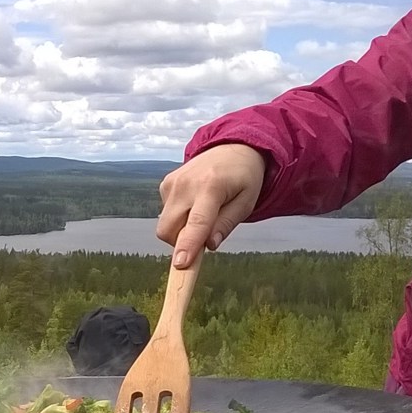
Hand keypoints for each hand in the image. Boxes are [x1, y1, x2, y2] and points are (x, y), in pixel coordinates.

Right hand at [156, 144, 265, 268]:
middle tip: (203, 238)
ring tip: (202, 215)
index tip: (180, 264)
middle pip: (169, 229)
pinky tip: (194, 204)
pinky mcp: (165, 184)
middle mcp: (186, 184)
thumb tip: (209, 245)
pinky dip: (178, 217)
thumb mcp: (246, 203)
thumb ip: (226, 225)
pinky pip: (165, 213)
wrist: (232, 148)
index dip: (187, 246)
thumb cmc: (243, 178)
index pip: (197, 223)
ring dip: (181, 230)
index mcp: (211, 187)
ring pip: (165, 225)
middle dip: (181, 243)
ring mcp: (172, 182)